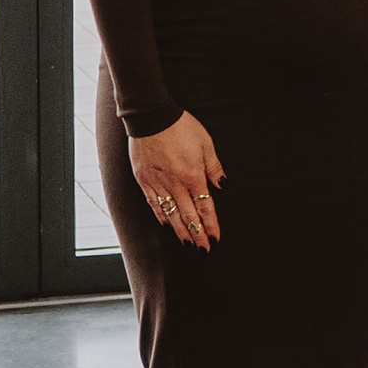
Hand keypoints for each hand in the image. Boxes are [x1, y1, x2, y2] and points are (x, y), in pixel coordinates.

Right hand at [127, 109, 227, 249]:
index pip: (204, 207)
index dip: (211, 225)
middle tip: (203, 250)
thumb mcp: (206, 143)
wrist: (152, 117)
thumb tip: (223, 185)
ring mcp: (157, 183)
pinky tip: (166, 225)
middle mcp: (174, 184)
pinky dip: (160, 216)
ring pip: (170, 214)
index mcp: (192, 176)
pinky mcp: (144, 179)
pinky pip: (153, 203)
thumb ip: (214, 167)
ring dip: (180, 231)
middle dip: (197, 235)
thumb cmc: (180, 127)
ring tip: (187, 243)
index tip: (215, 238)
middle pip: (188, 216)